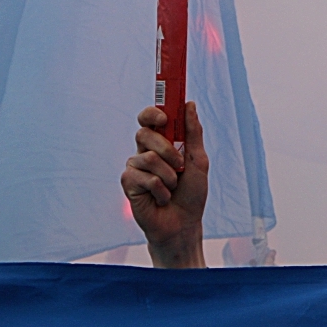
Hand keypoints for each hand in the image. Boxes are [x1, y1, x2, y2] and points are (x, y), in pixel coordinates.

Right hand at [121, 103, 207, 268]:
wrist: (183, 223)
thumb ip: (193, 133)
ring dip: (168, 175)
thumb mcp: (198, 160)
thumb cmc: (192, 193)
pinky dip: (160, 189)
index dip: (152, 113)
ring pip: (147, 157)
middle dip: (167, 149)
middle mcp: (145, 152)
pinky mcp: (128, 183)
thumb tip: (189, 104)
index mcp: (161, 143)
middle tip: (180, 165)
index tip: (164, 117)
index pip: (149, 119)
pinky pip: (144, 177)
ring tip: (172, 187)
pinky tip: (161, 198)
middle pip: (144, 133)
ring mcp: (135, 167)